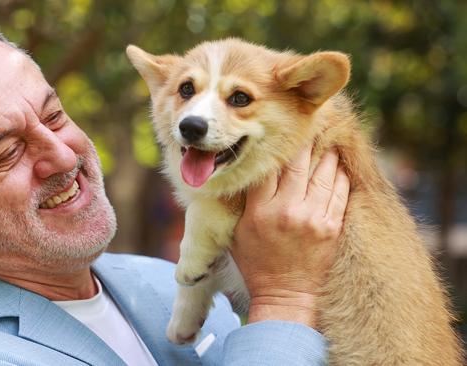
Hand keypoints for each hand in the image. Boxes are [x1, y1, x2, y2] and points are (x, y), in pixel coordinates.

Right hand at [231, 143, 349, 328]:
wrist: (285, 295)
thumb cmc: (256, 263)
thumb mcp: (237, 231)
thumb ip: (242, 201)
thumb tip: (246, 170)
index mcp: (260, 211)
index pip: (268, 167)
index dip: (275, 146)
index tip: (279, 130)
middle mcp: (288, 211)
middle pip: (297, 164)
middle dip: (303, 141)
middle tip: (307, 122)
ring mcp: (313, 219)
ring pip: (323, 172)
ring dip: (325, 153)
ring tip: (326, 137)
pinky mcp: (332, 227)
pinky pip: (340, 191)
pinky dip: (339, 174)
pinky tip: (338, 163)